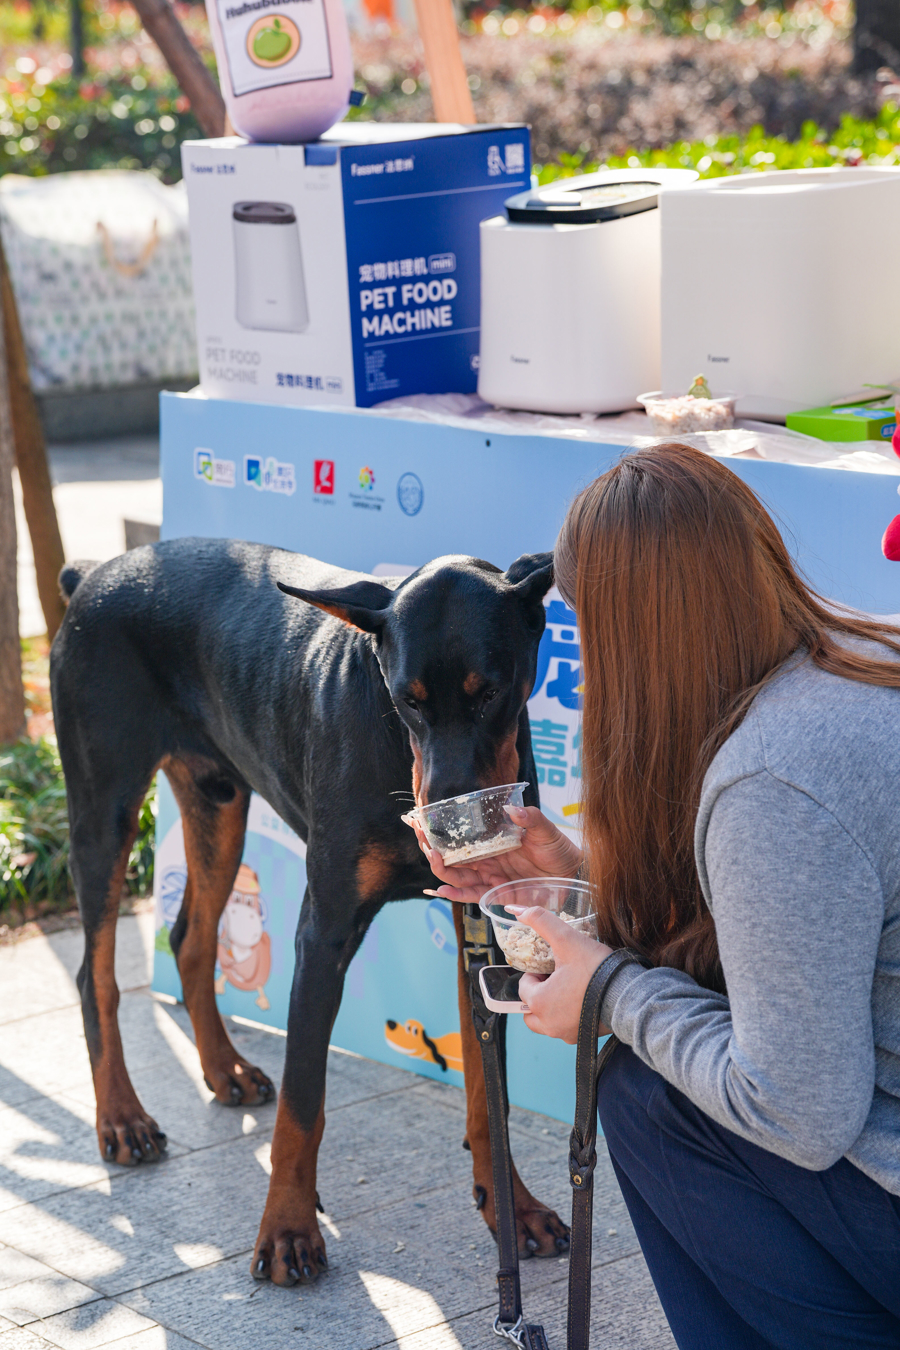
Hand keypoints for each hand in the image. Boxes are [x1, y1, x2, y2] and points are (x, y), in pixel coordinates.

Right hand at [409, 806, 583, 904]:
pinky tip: (442, 890)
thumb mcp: (544, 829)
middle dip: (434, 848)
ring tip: (432, 856)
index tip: (423, 820)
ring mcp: (491, 877)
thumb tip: (512, 809)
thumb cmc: (559, 849)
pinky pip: (473, 895)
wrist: (574, 874)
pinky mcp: (498, 894)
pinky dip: (457, 894)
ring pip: (458, 876)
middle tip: (423, 837)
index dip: (441, 831)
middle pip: (453, 857)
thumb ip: (530, 818)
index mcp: (493, 841)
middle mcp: (487, 859)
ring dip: (442, 869)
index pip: (461, 837)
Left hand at [513, 907, 613, 1043]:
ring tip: (568, 988)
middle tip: (558, 977)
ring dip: (550, 1006)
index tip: (553, 965)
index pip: (524, 985)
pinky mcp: (580, 1038)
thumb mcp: (566, 939)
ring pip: (545, 1020)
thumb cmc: (597, 969)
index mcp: (539, 1002)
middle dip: (540, 991)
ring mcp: (564, 1034)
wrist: (630, 993)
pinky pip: (564, 1028)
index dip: (537, 971)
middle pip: (530, 1007)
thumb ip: (541, 921)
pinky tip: (581, 1000)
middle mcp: (548, 1024)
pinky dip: (566, 1016)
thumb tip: (516, 910)